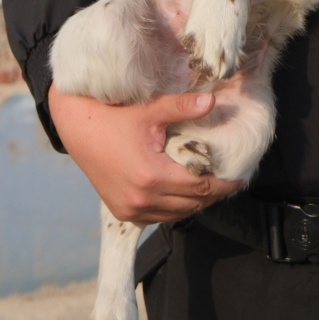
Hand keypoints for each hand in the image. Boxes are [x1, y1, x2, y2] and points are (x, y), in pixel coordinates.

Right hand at [48, 83, 244, 222]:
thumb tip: (212, 102)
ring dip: (195, 203)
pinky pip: (158, 217)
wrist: (78, 129)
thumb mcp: (150, 110)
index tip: (240, 178)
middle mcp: (141, 199)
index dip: (224, 184)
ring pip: (176, 215)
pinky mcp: (123, 212)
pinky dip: (175, 208)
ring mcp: (130, 209)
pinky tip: (183, 194)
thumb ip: (183, 107)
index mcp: (152, 176)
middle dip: (213, 194)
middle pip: (192, 204)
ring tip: (210, 187)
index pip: (200, 186)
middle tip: (229, 181)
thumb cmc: (114, 117)